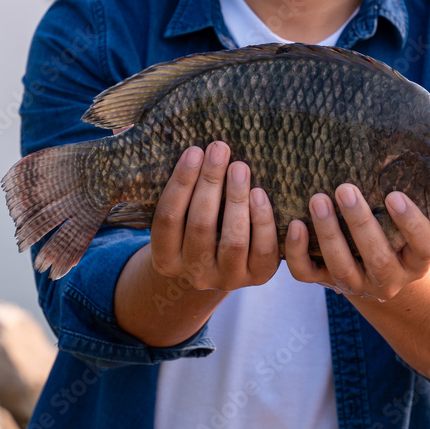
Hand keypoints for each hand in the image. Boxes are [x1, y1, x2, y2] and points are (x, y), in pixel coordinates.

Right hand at [148, 141, 279, 291]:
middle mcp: (195, 273)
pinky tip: (259, 193)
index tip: (194, 151)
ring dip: (236, 199)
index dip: (181, 182)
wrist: (221, 266)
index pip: (168, 218)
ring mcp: (227, 278)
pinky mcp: (257, 276)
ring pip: (233, 239)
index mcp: (166, 259)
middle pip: (200, 226)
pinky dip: (262, 220)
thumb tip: (199, 150)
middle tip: (219, 150)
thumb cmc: (198, 228)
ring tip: (240, 167)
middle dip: (210, 183)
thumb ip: (185, 194)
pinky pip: (263, 249)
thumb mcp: (183, 218)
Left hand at [284, 184, 429, 300]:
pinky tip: (296, 224)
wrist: (373, 275)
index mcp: (415, 262)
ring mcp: (357, 286)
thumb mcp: (406, 224)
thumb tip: (393, 152)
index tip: (395, 196)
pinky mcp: (327, 283)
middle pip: (378, 258)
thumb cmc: (393, 234)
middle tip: (345, 189)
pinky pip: (307, 274)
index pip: (423, 246)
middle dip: (359, 223)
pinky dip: (297, 252)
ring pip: (341, 267)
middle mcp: (389, 280)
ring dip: (328, 233)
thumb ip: (402, 201)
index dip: (411, 223)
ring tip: (318, 200)